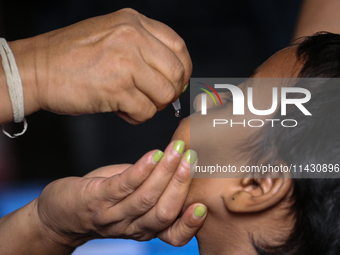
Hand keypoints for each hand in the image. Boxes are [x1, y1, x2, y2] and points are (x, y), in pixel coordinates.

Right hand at [9, 8, 190, 123]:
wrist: (37, 68)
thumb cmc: (73, 57)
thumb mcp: (112, 35)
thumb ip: (143, 48)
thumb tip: (172, 74)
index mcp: (134, 22)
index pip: (178, 47)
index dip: (183, 70)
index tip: (175, 83)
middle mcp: (133, 38)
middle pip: (177, 73)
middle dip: (171, 93)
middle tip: (155, 99)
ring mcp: (125, 62)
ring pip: (165, 94)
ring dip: (154, 106)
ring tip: (134, 104)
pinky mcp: (116, 89)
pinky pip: (146, 111)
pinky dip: (137, 117)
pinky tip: (122, 111)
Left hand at [36, 141, 205, 248]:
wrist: (61, 212)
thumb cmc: (104, 200)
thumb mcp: (134, 200)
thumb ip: (155, 187)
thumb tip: (181, 162)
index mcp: (145, 228)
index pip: (173, 235)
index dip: (190, 224)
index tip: (203, 205)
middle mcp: (132, 227)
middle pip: (163, 213)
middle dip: (181, 184)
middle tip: (191, 159)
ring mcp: (113, 215)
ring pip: (146, 198)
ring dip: (165, 172)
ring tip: (176, 150)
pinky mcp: (96, 199)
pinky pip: (123, 185)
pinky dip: (141, 170)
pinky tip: (153, 154)